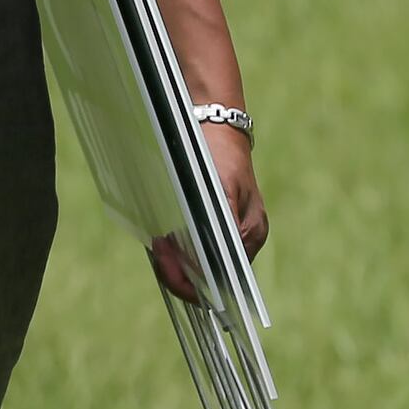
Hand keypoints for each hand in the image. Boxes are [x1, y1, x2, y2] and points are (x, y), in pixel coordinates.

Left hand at [149, 118, 266, 302]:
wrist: (216, 128)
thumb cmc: (220, 154)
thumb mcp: (222, 186)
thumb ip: (223, 224)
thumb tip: (213, 262)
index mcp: (250, 235)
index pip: (223, 278)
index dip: (193, 280)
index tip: (168, 261)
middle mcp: (243, 241)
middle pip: (209, 277)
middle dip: (179, 272)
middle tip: (157, 248)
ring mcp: (228, 234)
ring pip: (199, 266)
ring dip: (175, 262)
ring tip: (158, 243)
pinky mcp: (213, 226)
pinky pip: (194, 249)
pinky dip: (177, 250)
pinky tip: (163, 240)